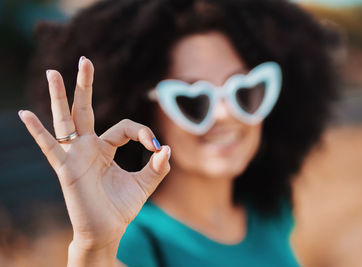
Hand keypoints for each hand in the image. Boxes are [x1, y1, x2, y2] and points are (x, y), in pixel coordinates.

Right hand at [19, 57, 169, 261]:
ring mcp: (75, 156)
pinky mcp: (66, 169)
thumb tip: (166, 147)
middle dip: (84, 85)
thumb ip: (158, 166)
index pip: (124, 126)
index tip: (155, 146)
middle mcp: (88, 147)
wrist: (107, 231)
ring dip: (59, 97)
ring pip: (65, 121)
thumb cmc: (121, 207)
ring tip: (53, 72)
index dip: (142, 132)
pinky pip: (50, 148)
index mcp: (106, 148)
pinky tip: (25, 114)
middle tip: (85, 60)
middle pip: (84, 109)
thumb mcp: (145, 183)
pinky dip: (38, 132)